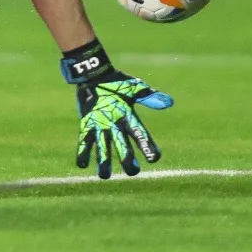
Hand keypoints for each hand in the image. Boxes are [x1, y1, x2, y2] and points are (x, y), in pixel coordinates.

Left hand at [62, 40, 172, 178]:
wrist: (94, 76)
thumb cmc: (116, 82)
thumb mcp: (134, 88)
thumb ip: (149, 96)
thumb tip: (169, 103)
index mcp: (130, 119)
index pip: (141, 135)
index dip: (148, 146)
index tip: (154, 158)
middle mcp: (116, 127)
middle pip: (124, 146)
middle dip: (127, 159)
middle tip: (132, 171)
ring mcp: (101, 127)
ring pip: (104, 148)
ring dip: (104, 161)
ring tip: (104, 176)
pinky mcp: (86, 125)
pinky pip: (84, 141)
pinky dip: (83, 152)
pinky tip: (82, 164)